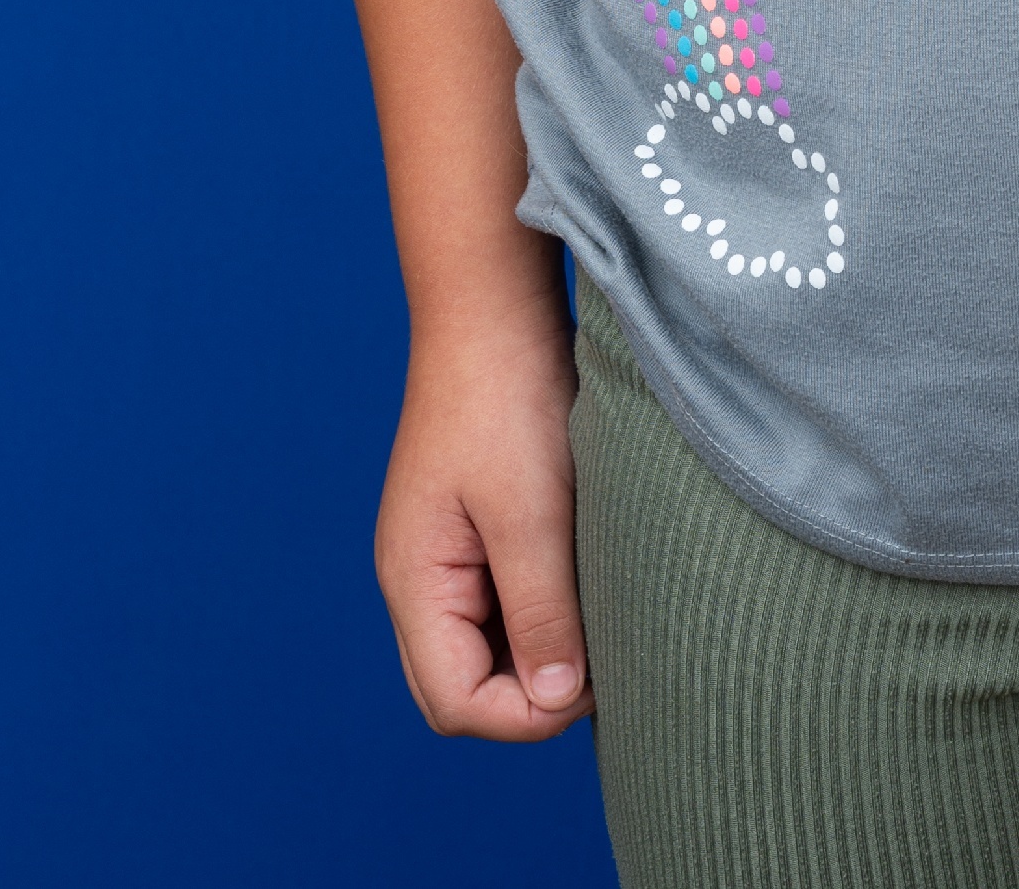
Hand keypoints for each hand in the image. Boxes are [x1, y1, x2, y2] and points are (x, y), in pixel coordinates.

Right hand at [375, 298, 593, 739]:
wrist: (493, 305)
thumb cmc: (506, 399)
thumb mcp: (531, 512)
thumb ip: (540, 612)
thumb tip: (559, 701)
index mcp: (414, 582)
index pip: (455, 702)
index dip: (525, 713)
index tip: (593, 677)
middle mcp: (418, 578)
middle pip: (464, 687)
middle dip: (533, 691)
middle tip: (604, 655)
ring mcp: (443, 552)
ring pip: (488, 647)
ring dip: (543, 646)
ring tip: (601, 612)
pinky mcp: (473, 526)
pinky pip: (502, 599)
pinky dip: (544, 605)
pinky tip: (587, 577)